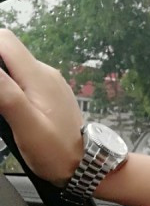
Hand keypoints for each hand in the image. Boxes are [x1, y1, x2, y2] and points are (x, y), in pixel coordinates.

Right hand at [0, 29, 83, 185]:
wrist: (86, 165)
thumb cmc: (57, 151)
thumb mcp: (28, 126)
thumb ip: (6, 94)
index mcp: (39, 77)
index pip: (5, 40)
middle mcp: (47, 74)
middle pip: (7, 52)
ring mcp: (51, 84)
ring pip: (15, 67)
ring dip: (3, 80)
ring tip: (3, 109)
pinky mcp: (50, 95)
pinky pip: (25, 81)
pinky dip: (12, 88)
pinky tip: (10, 109)